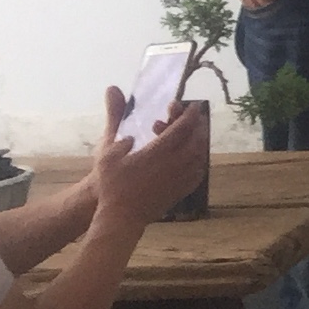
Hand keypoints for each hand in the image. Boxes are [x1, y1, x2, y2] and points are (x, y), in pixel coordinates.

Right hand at [88, 93, 206, 228]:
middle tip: (188, 117)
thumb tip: (114, 90)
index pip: (183, 126)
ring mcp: (183, 177)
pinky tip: (190, 154)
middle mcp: (177, 163)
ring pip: (201, 152)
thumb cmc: (111, 185)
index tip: (191, 104)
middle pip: (197, 137)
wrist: (121, 218)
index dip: (189, 113)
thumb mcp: (107, 151)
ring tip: (186, 134)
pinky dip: (198, 156)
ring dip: (197, 139)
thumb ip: (114, 119)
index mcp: (160, 151)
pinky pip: (200, 167)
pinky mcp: (185, 189)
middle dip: (195, 124)